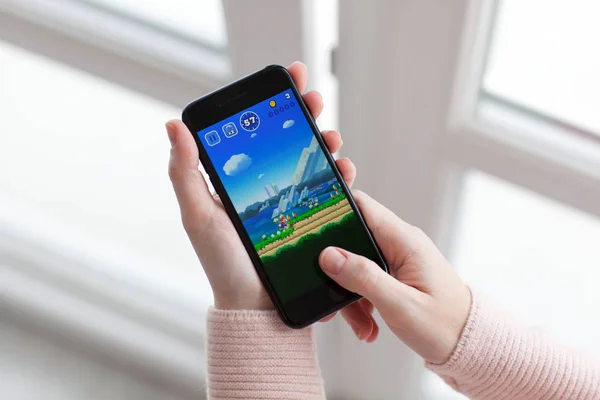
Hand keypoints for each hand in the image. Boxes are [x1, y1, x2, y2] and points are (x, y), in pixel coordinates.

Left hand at [166, 62, 367, 316]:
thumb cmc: (223, 263)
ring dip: (324, 142)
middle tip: (313, 98)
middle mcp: (263, 186)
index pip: (255, 131)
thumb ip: (185, 173)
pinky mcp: (310, 218)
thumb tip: (173, 125)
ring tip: (331, 137)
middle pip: (287, 140)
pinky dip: (339, 175)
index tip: (286, 78)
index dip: (272, 103)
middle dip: (303, 114)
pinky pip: (327, 190)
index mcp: (236, 180)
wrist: (256, 307)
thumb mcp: (199, 215)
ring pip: (310, 161)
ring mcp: (289, 201)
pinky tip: (344, 168)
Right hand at [318, 191, 471, 363]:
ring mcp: (396, 260)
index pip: (362, 206)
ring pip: (354, 265)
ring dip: (348, 294)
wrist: (470, 345)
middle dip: (335, 268)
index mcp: (404, 240)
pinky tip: (366, 325)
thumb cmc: (446, 325)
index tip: (307, 224)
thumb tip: (329, 256)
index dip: (332, 208)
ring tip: (359, 324)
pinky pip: (365, 281)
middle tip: (325, 293)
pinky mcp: (394, 276)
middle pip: (351, 239)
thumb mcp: (401, 305)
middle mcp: (399, 244)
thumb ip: (364, 278)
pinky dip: (359, 302)